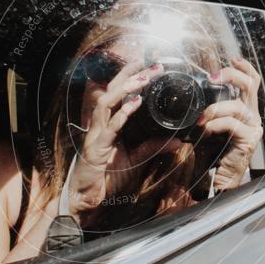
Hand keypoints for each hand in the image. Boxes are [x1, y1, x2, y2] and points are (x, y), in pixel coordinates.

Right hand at [67, 61, 175, 217]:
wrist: (87, 198)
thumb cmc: (107, 177)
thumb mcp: (136, 159)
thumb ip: (153, 147)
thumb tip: (177, 142)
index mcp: (110, 123)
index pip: (119, 94)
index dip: (131, 77)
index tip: (149, 66)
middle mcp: (102, 124)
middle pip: (112, 90)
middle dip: (129, 75)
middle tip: (151, 65)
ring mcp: (97, 133)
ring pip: (107, 101)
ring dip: (125, 88)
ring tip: (143, 79)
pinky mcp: (96, 145)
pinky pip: (109, 126)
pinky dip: (122, 113)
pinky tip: (134, 104)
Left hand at [196, 57, 262, 189]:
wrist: (217, 179)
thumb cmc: (212, 152)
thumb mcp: (205, 126)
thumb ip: (203, 111)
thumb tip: (184, 98)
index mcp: (244, 109)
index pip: (251, 82)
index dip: (244, 68)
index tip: (232, 58)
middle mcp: (252, 116)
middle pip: (251, 85)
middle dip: (232, 76)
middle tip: (213, 78)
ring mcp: (253, 127)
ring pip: (238, 106)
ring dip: (215, 109)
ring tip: (200, 118)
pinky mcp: (249, 140)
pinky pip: (233, 124)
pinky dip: (216, 124)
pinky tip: (205, 129)